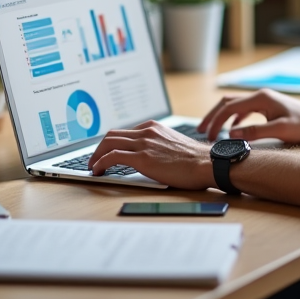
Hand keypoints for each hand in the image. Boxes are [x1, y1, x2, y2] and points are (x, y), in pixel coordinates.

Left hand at [87, 121, 213, 190]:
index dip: (112, 144)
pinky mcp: (142, 158)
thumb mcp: (174, 145)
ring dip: (96, 155)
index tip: (107, 153)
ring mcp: (143, 143)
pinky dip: (100, 162)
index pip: (125, 132)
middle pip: (112, 135)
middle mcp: (146, 132)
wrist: (206, 163)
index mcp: (154, 127)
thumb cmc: (196, 161)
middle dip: (99, 147)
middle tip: (94, 159)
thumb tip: (149, 158)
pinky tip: (98, 171)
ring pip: (108, 143)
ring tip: (93, 167)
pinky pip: (112, 157)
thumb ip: (158, 146)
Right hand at [197, 89, 299, 143]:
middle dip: (213, 116)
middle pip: (227, 102)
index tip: (207, 135)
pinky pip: (244, 110)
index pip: (229, 107)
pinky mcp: (267, 106)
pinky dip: (234, 118)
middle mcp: (259, 96)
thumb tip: (231, 134)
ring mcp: (263, 100)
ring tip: (211, 130)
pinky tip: (232, 130)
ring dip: (221, 117)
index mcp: (260, 98)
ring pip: (234, 105)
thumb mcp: (280, 131)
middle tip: (201, 130)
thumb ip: (255, 132)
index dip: (215, 121)